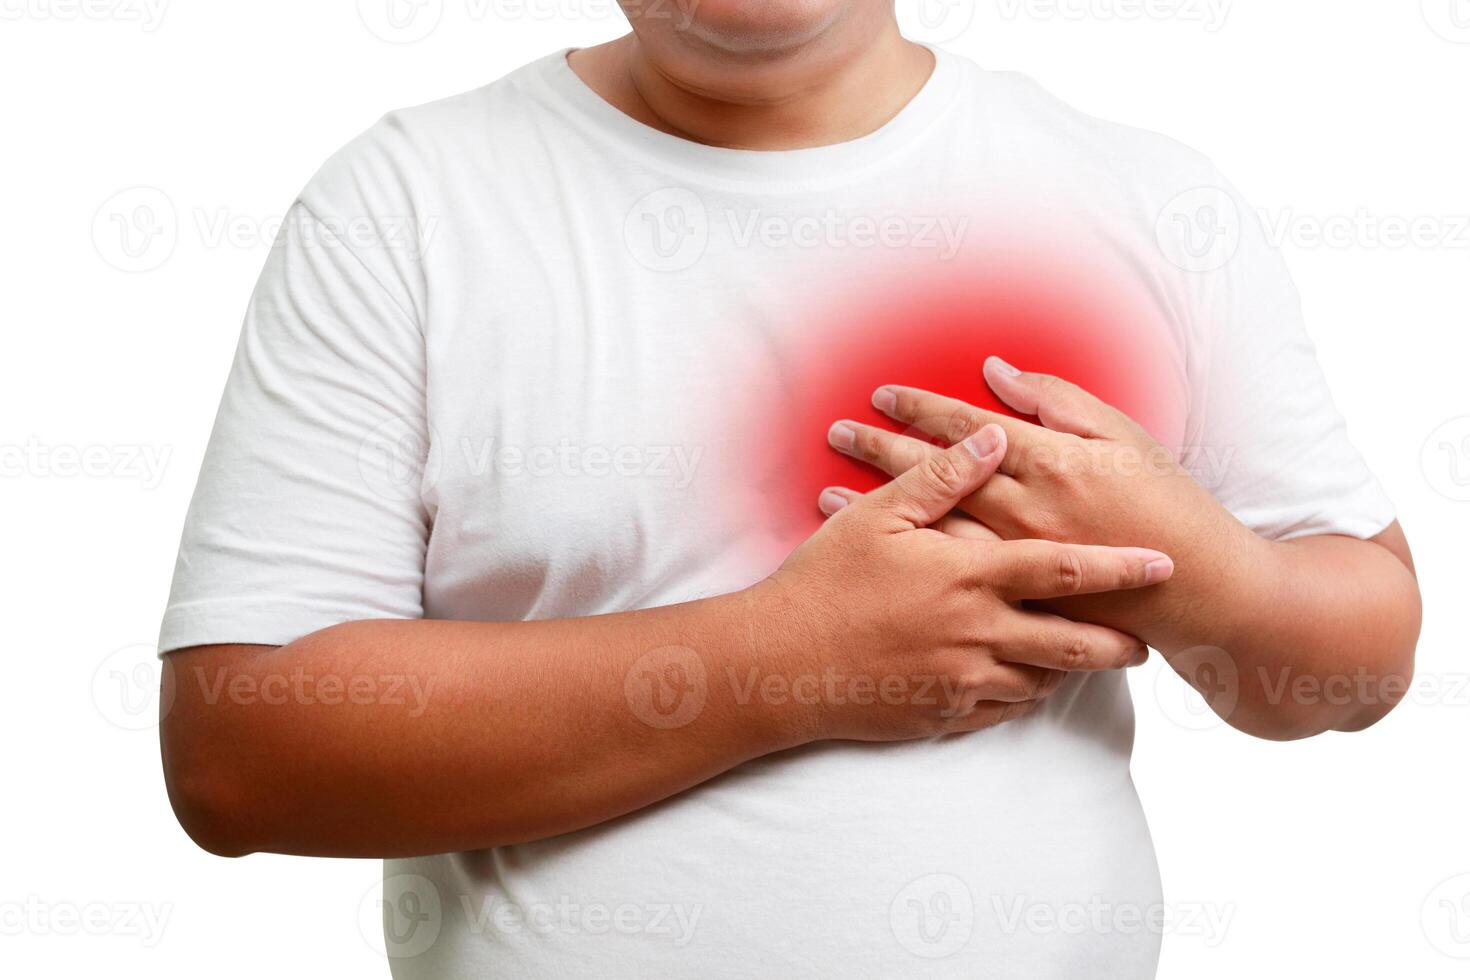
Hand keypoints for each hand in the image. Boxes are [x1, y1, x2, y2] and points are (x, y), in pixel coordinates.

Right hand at [759, 423, 1174, 742]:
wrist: (778, 665)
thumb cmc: (823, 584)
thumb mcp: (876, 516)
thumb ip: (942, 477)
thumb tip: (993, 438)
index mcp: (968, 576)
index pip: (1062, 568)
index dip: (1117, 566)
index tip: (1160, 564)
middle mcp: (977, 632)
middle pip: (1072, 641)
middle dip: (1118, 641)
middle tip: (1147, 640)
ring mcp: (963, 679)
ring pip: (1043, 679)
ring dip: (1074, 668)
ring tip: (1094, 658)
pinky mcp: (943, 714)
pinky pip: (1005, 710)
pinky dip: (1027, 695)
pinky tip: (1031, 683)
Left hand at [822, 356, 1258, 647]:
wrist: (1200, 592)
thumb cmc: (1167, 505)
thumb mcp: (1121, 436)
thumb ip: (1056, 401)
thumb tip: (998, 372)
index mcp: (1053, 463)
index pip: (968, 427)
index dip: (921, 407)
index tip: (881, 394)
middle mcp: (1026, 512)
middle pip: (936, 474)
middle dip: (881, 450)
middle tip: (836, 433)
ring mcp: (1017, 561)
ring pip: (929, 525)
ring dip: (878, 506)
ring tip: (828, 490)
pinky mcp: (1018, 600)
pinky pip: (948, 575)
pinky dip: (906, 558)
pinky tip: (873, 551)